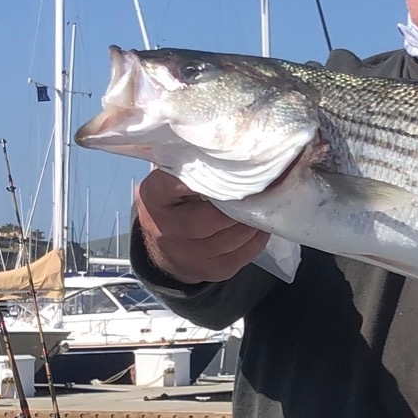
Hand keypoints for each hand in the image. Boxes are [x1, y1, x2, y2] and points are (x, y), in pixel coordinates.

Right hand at [136, 169, 268, 283]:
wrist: (163, 247)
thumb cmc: (176, 202)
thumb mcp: (171, 179)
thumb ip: (191, 166)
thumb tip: (229, 147)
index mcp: (154, 197)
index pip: (174, 184)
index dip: (203, 177)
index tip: (228, 167)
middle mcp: (163, 229)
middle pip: (207, 219)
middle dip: (237, 205)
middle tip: (258, 189)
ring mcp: (184, 254)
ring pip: (228, 239)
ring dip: (251, 222)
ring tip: (263, 205)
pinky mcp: (207, 270)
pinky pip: (240, 256)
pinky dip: (256, 239)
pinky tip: (259, 226)